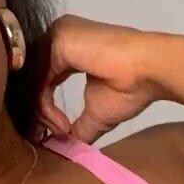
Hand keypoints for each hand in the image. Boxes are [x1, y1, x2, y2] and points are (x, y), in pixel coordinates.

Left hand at [30, 14, 168, 143]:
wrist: (151, 71)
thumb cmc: (132, 86)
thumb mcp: (97, 113)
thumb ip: (78, 126)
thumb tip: (68, 148)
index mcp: (67, 47)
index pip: (42, 78)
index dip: (44, 108)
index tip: (57, 133)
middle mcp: (59, 36)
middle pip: (34, 78)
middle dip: (39, 112)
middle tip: (54, 136)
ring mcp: (57, 35)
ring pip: (33, 79)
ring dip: (42, 112)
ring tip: (63, 130)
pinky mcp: (57, 41)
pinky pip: (38, 79)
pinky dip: (44, 106)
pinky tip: (62, 122)